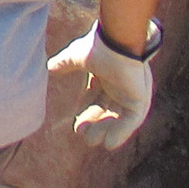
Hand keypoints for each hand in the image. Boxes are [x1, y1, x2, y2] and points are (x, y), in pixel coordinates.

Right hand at [53, 23, 155, 149]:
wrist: (115, 42)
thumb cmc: (98, 46)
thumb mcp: (75, 57)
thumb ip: (63, 64)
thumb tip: (48, 68)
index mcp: (106, 76)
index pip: (95, 99)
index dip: (86, 113)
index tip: (76, 126)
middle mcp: (120, 86)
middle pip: (106, 111)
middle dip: (94, 124)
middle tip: (83, 136)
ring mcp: (131, 93)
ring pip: (117, 118)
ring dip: (104, 131)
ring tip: (91, 141)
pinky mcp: (140, 100)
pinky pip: (131, 122)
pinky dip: (121, 133)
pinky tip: (108, 145)